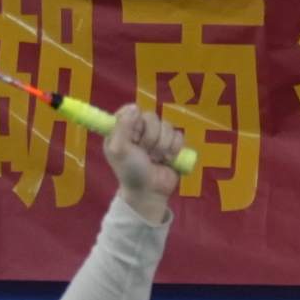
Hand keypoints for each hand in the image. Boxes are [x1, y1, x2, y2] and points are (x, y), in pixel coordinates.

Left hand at [106, 100, 186, 220]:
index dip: (136, 121)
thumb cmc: (130, 172)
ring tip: (156, 159)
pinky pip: (179, 136)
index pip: (132, 110)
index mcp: (122, 129)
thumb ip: (123, 126)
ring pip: (167, 126)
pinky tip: (167, 160)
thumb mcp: (119, 149)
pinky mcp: (172, 145)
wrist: (150, 192)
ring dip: (163, 146)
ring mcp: (157, 137)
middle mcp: (139, 130)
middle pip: (152, 117)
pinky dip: (175, 149)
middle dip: (151, 138)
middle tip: (145, 153)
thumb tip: (135, 107)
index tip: (134, 136)